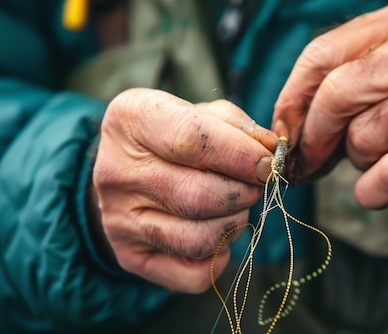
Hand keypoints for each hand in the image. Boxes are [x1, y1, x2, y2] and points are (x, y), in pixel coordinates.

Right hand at [93, 88, 275, 292]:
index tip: (267, 163)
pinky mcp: (130, 257)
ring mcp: (119, 220)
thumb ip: (238, 127)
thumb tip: (271, 153)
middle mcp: (117, 172)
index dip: (241, 155)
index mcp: (132, 120)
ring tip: (235, 207)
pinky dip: (220, 258)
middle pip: (198, 196)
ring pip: (199, 238)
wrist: (127, 168)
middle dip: (243, 193)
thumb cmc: (174, 135)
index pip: (193, 140)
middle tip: (255, 186)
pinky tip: (218, 234)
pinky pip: (193, 275)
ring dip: (234, 224)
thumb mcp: (202, 112)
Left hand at [273, 2, 387, 208]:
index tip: (284, 132)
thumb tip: (284, 136)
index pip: (320, 56)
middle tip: (313, 160)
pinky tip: (379, 188)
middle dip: (316, 137)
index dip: (292, 101)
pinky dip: (374, 190)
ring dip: (359, 159)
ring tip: (381, 154)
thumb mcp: (377, 73)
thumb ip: (330, 91)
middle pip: (336, 95)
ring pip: (363, 137)